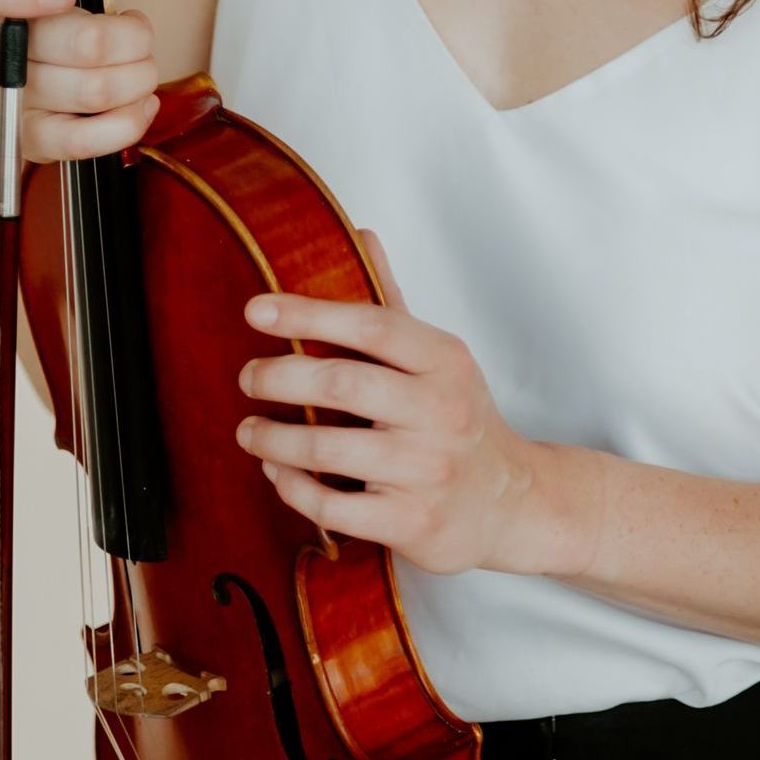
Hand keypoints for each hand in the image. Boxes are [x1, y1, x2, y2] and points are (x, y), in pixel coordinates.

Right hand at [0, 0, 158, 162]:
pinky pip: (81, 140)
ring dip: (139, 76)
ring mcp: (11, 97)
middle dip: (131, 39)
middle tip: (139, 34)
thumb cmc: (76, 10)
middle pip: (78, 44)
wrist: (80, 57)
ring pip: (95, 89)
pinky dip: (128, 121)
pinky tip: (142, 102)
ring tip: (143, 66)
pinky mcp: (32, 139)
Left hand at [236, 229, 548, 575]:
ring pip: (328, 449)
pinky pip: (332, 506)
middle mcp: (441, 413)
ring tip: (248, 430)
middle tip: (248, 377)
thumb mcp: (438, 359)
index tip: (256, 310)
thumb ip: (392, 304)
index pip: (372, 325)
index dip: (309, 313)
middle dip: (279, 377)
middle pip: (343, 382)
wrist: (511, 503)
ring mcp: (426, 470)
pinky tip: (277, 473)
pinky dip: (293, 487)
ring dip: (273, 439)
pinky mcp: (411, 522)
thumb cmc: (459, 421)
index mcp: (445, 362)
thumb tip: (360, 237)